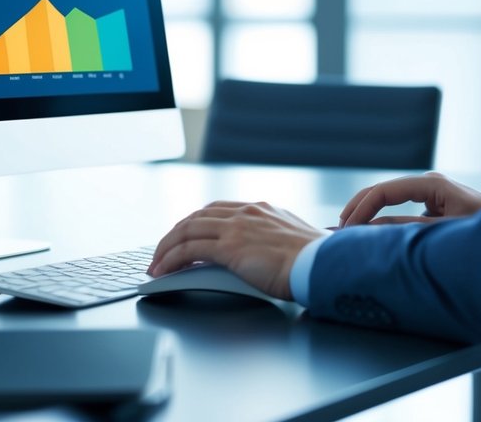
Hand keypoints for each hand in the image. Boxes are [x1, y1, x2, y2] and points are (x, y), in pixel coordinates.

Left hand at [147, 200, 326, 299]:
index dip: (196, 223)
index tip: (185, 234)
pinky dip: (171, 259)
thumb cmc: (317, 261)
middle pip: (196, 217)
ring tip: (156, 264)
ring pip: (187, 230)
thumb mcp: (292, 242)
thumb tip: (262, 256)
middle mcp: (245, 213)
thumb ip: (272, 242)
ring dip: (166, 248)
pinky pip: (189, 250)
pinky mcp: (229, 247)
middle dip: (175, 235)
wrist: (324, 265)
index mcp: (261, 210)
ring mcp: (236, 227)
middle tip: (162, 251)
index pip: (216, 210)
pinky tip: (162, 271)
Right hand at [338, 171, 480, 226]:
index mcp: (432, 184)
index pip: (383, 191)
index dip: (360, 208)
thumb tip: (369, 229)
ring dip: (369, 216)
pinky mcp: (437, 208)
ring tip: (347, 233)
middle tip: (335, 231)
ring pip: (390, 203)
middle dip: (358, 210)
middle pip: (382, 192)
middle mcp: (430, 185)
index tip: (344, 230)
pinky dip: (384, 222)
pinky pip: (402, 212)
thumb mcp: (443, 234)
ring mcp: (434, 195)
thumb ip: (405, 230)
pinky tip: (371, 234)